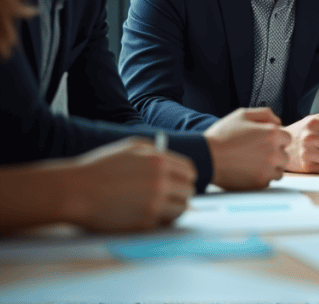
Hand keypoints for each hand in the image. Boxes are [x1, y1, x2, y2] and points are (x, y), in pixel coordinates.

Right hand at [61, 138, 195, 232]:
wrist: (74, 191)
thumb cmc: (98, 169)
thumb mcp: (129, 148)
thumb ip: (155, 152)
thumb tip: (174, 164)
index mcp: (159, 162)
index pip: (189, 172)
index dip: (186, 177)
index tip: (180, 182)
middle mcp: (161, 182)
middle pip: (188, 192)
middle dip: (180, 194)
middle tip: (170, 197)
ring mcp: (154, 204)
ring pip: (180, 210)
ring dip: (173, 209)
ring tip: (159, 207)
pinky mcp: (144, 224)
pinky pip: (163, 223)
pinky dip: (158, 221)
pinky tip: (144, 215)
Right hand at [204, 108, 290, 190]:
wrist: (205, 157)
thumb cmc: (222, 135)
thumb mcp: (242, 115)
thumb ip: (265, 114)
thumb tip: (279, 122)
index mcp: (273, 134)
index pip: (286, 138)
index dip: (274, 139)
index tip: (261, 142)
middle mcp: (274, 152)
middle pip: (284, 155)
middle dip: (274, 154)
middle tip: (255, 153)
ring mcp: (268, 170)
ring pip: (279, 170)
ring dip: (270, 168)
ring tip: (251, 163)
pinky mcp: (260, 183)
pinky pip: (268, 182)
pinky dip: (261, 178)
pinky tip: (247, 172)